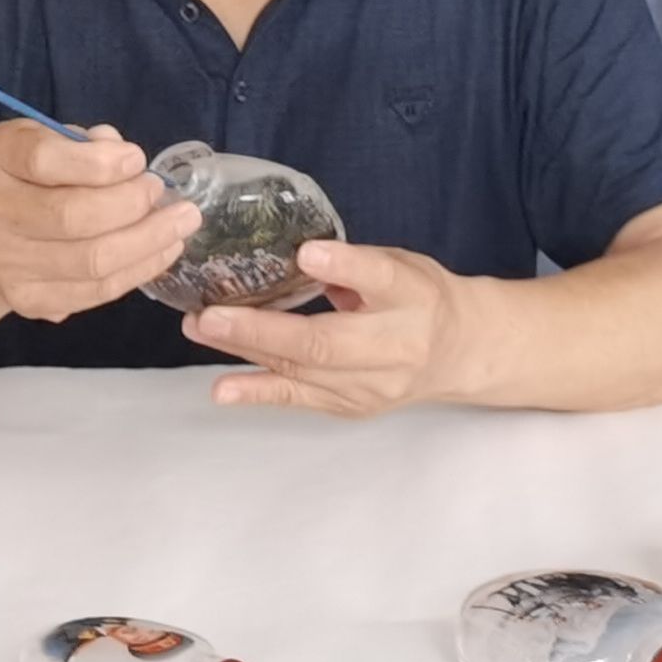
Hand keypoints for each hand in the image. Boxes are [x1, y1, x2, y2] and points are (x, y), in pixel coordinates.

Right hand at [0, 121, 201, 322]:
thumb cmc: (33, 176)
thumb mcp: (51, 139)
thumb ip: (87, 144)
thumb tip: (123, 156)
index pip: (43, 160)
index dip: (99, 163)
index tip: (137, 160)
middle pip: (71, 217)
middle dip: (132, 205)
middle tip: (165, 194)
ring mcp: (5, 263)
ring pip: (90, 261)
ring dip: (147, 242)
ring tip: (180, 225)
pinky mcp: (27, 299)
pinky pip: (94, 292)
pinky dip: (138, 271)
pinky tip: (163, 251)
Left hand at [185, 238, 476, 418]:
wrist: (459, 353)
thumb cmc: (421, 298)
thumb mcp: (400, 265)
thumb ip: (354, 263)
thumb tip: (295, 255)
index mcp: (413, 296)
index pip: (380, 279)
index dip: (344, 266)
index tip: (308, 254)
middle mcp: (396, 346)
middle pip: (326, 341)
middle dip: (263, 329)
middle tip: (212, 313)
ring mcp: (373, 385)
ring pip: (304, 371)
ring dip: (247, 352)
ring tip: (202, 330)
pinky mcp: (353, 407)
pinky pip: (301, 399)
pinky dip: (259, 393)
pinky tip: (223, 388)